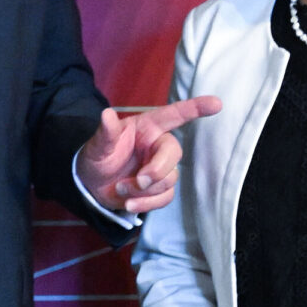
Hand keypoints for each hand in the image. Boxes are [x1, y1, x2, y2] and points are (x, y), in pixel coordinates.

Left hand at [76, 96, 222, 213]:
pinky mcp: (159, 189)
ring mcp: (161, 168)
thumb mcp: (97, 145)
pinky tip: (129, 203)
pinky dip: (146, 203)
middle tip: (138, 180)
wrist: (91, 184)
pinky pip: (165, 197)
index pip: (174, 115)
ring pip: (169, 179)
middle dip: (157, 170)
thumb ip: (105, 132)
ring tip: (121, 188)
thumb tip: (106, 114)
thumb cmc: (98, 156)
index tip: (216, 103)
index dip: (195, 108)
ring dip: (144, 189)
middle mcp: (158, 146)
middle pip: (174, 154)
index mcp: (147, 128)